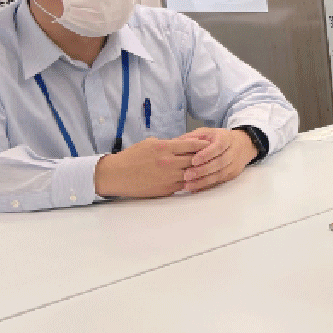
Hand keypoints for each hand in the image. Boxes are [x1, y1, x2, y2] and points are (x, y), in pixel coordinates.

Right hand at [94, 137, 209, 197]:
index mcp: (164, 148)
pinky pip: (184, 185)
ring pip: (192, 174)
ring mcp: (168, 177)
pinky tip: (195, 179)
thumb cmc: (131, 157)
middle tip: (215, 155)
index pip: (191, 144)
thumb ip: (167, 144)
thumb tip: (182, 144)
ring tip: (209, 168)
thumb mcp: (149, 143)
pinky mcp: (166, 189)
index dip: (203, 144)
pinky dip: (190, 181)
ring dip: (200, 171)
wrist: (117, 175)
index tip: (211, 143)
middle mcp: (168, 162)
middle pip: (195, 159)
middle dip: (205, 157)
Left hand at [179, 127, 255, 192]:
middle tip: (187, 175)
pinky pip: (219, 182)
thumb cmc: (219, 138)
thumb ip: (192, 137)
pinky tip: (195, 189)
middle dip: (203, 170)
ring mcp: (234, 165)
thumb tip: (176, 142)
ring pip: (220, 175)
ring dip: (203, 181)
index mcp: (226, 138)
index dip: (206, 154)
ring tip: (188, 185)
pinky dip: (206, 186)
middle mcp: (233, 152)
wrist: (242, 145)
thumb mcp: (207, 132)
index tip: (194, 160)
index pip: (218, 147)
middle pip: (219, 163)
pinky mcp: (232, 175)